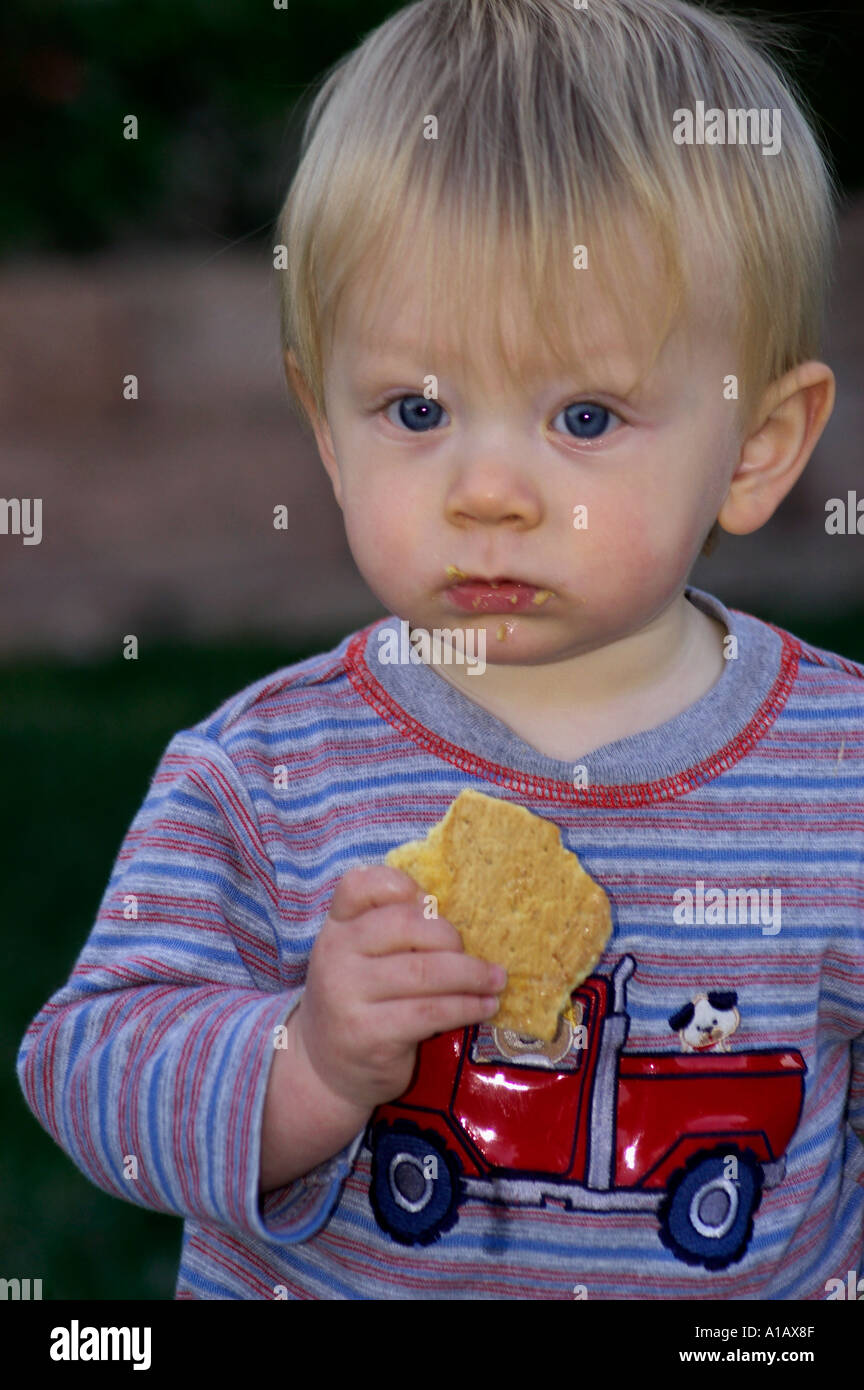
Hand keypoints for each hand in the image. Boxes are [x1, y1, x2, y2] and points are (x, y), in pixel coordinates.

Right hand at [293, 864, 505, 1111]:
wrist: (327, 1070)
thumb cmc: (359, 1003)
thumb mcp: (361, 959)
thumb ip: (390, 931)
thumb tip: (457, 913)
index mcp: (336, 927)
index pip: (358, 886)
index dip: (399, 884)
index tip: (430, 901)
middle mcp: (334, 954)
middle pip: (406, 925)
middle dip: (451, 938)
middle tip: (474, 956)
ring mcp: (347, 994)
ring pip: (425, 971)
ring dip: (471, 975)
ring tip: (496, 980)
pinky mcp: (368, 1033)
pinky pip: (431, 1012)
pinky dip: (466, 1007)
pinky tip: (484, 1007)